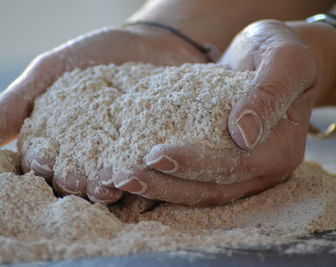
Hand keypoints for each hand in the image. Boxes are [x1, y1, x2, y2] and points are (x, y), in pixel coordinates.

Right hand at [0, 25, 207, 202]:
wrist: (149, 44)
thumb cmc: (94, 54)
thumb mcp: (50, 71)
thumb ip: (16, 102)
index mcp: (57, 142)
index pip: (40, 162)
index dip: (40, 165)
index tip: (43, 163)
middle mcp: (85, 157)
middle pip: (72, 178)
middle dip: (71, 182)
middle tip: (75, 181)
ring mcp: (117, 159)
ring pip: (105, 181)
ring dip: (103, 187)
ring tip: (105, 186)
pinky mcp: (148, 157)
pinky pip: (141, 171)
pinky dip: (137, 175)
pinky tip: (136, 176)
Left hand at [105, 20, 335, 205]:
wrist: (267, 57)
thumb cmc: (280, 52)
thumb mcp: (284, 60)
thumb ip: (268, 94)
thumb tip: (243, 136)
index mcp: (280, 151)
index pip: (235, 166)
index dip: (195, 164)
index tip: (155, 155)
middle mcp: (259, 169)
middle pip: (210, 188)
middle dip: (164, 185)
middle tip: (122, 176)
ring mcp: (238, 171)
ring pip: (196, 191)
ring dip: (156, 188)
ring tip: (117, 179)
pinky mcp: (217, 163)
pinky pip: (188, 179)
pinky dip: (159, 179)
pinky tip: (130, 170)